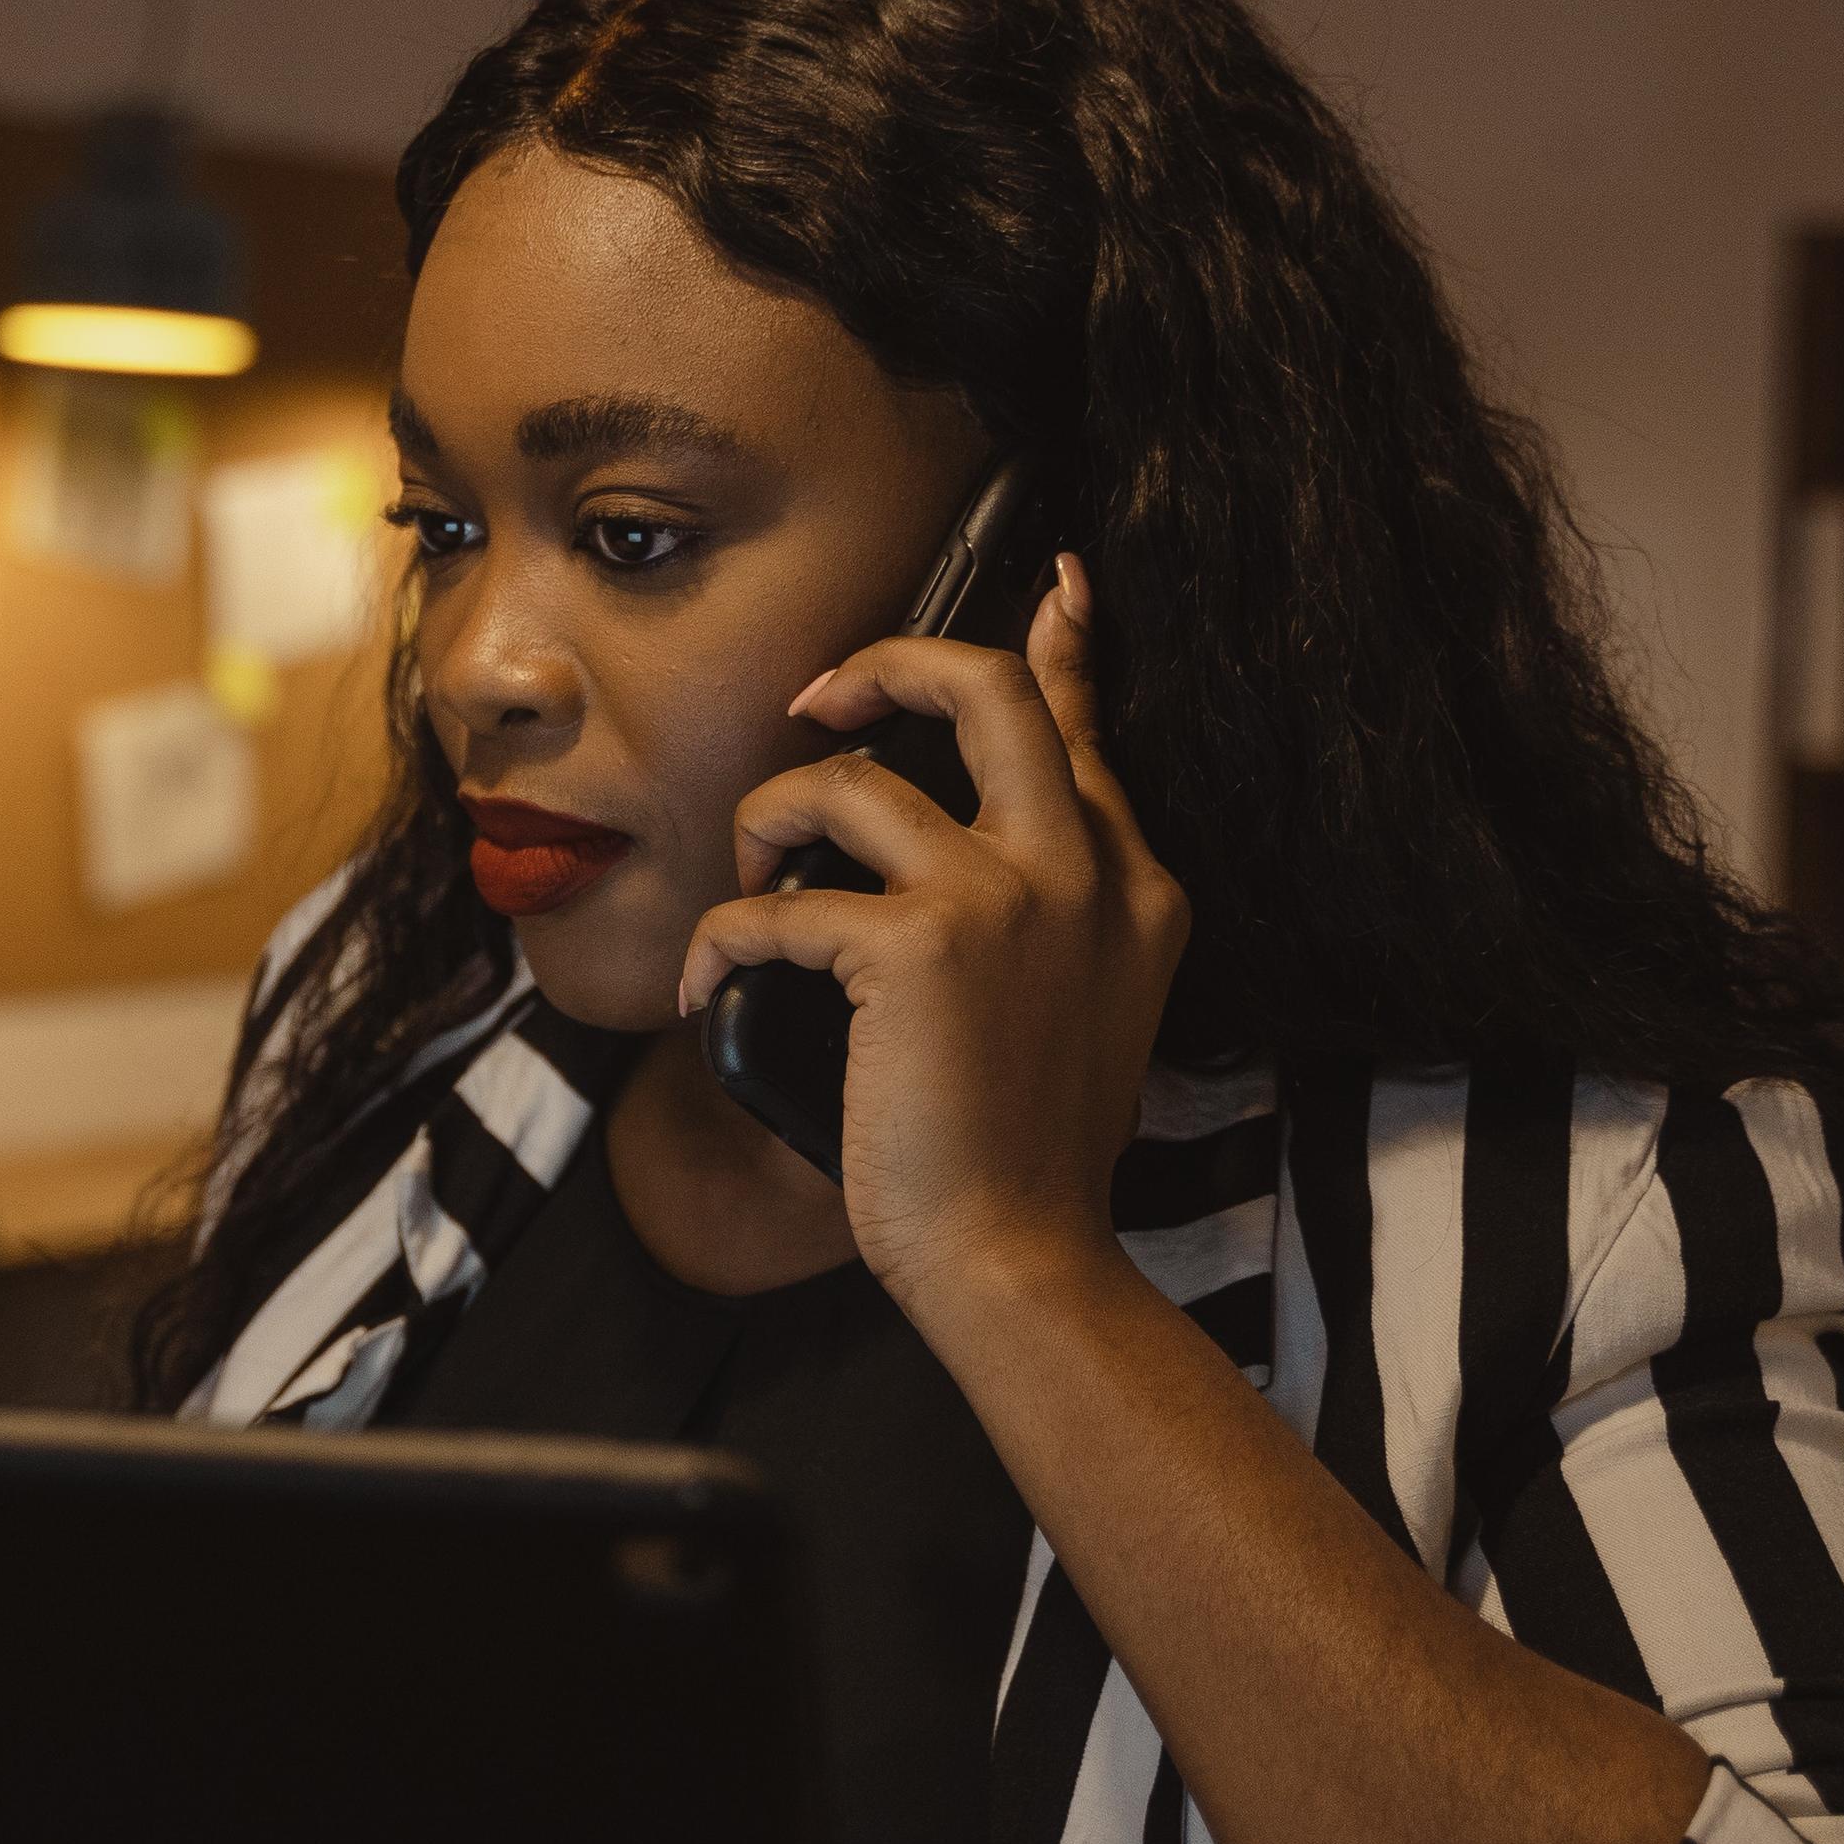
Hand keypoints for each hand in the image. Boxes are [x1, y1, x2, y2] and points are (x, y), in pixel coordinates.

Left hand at [672, 554, 1189, 1321]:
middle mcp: (1082, 871)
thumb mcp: (1079, 1010)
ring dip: (769, 826)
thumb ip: (1050, 914)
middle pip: (983, 689)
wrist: (1020, 1257)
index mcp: (1131, 886)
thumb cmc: (1023, 1155)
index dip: (1059, 647)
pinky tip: (711, 989)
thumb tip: (971, 847)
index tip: (1058, 585)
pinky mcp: (915, 946)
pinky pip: (777, 902)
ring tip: (752, 889)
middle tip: (825, 704)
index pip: (1084, 727)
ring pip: (848, 786)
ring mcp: (1004, 899)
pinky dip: (721, 940)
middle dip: (886, 667)